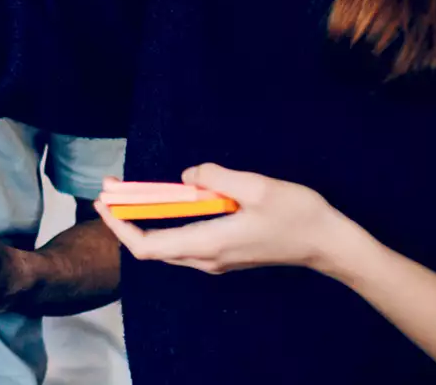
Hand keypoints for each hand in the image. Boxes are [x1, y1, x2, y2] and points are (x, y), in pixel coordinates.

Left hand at [96, 164, 349, 275]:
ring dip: (143, 222)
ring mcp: (215, 261)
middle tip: (110, 191)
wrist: (330, 245)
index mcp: (209, 244)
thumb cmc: (298, 216)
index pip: (148, 246)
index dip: (119, 227)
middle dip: (124, 221)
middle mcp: (206, 259)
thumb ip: (216, 177)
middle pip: (151, 248)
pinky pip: (183, 242)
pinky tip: (163, 203)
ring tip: (128, 195)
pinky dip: (164, 224)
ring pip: (166, 246)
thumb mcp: (258, 186)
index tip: (105, 204)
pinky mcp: (224, 255)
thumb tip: (188, 175)